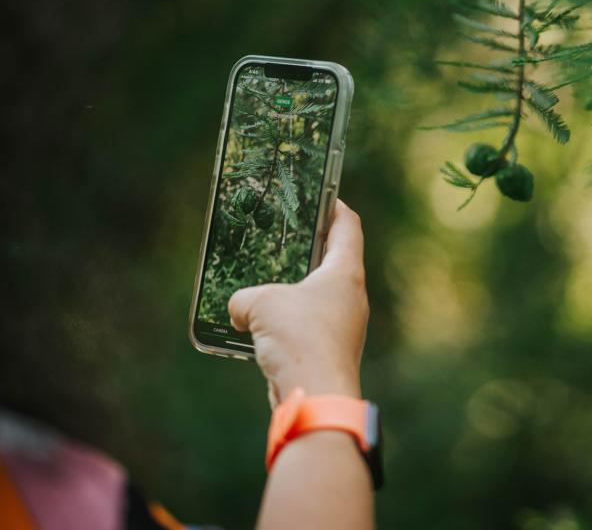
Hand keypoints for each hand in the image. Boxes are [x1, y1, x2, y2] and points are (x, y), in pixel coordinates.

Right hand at [228, 199, 368, 406]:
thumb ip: (244, 298)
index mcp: (346, 273)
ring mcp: (344, 326)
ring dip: (294, 290)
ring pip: (318, 297)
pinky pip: (307, 326)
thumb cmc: (298, 339)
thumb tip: (239, 310)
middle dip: (309, 249)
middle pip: (334, 260)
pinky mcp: (329, 351)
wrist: (315, 396)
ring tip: (266, 281)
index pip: (347, 225)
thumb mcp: (261, 304)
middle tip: (284, 237)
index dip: (334, 206)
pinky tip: (261, 325)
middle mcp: (351, 297)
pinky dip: (288, 322)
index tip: (320, 196)